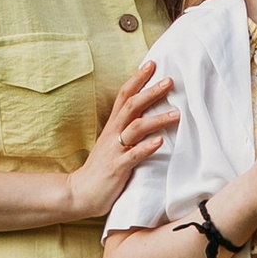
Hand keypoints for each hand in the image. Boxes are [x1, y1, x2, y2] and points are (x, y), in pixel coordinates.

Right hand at [68, 56, 179, 222]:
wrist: (80, 193)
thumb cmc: (101, 168)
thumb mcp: (113, 144)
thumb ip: (127, 130)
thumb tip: (147, 116)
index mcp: (113, 126)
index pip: (124, 96)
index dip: (137, 79)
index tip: (152, 64)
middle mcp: (113, 134)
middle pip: (131, 106)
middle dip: (150, 92)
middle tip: (170, 81)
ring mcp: (115, 150)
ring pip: (136, 128)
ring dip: (157, 119)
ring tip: (176, 113)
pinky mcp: (117, 168)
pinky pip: (133, 155)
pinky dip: (147, 147)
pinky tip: (160, 142)